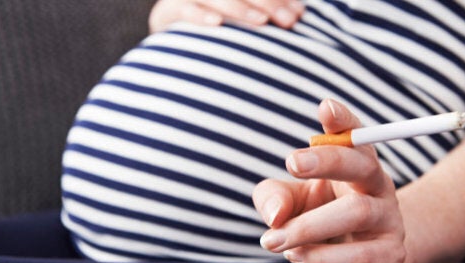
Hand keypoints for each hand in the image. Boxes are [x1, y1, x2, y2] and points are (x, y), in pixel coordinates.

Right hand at [148, 0, 304, 32]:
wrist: (173, 55)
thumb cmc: (219, 42)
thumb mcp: (243, 24)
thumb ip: (268, 14)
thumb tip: (299, 14)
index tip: (298, 14)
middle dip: (266, 2)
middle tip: (287, 21)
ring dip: (238, 8)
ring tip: (260, 22)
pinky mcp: (165, 15)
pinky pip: (181, 10)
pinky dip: (199, 15)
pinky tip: (217, 24)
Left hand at [253, 99, 406, 262]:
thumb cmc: (318, 223)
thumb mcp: (289, 204)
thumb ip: (274, 197)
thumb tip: (276, 215)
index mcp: (355, 165)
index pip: (355, 136)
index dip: (344, 121)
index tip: (325, 108)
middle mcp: (377, 187)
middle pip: (362, 165)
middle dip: (327, 160)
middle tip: (291, 162)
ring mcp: (389, 221)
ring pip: (357, 212)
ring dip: (308, 226)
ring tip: (273, 241)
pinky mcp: (391, 257)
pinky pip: (361, 256)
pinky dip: (324, 258)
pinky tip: (297, 257)